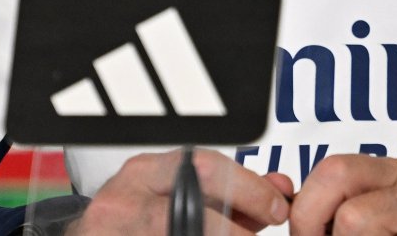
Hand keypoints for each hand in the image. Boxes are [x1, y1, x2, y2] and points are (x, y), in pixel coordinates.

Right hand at [70, 148, 293, 235]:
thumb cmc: (138, 216)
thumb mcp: (175, 193)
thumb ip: (231, 194)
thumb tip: (280, 191)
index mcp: (143, 172)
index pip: (204, 167)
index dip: (248, 189)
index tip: (276, 208)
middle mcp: (123, 201)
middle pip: (191, 212)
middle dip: (235, 230)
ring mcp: (115, 234)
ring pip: (182, 235)